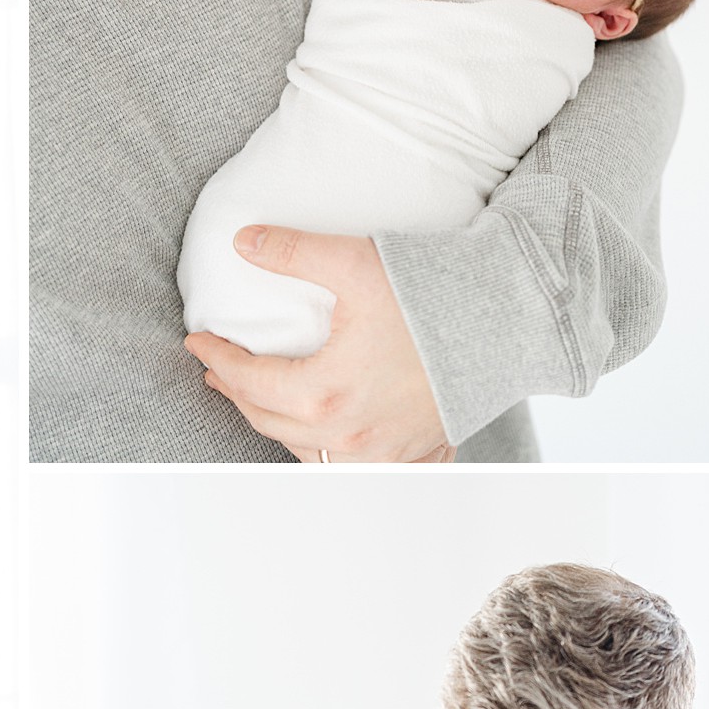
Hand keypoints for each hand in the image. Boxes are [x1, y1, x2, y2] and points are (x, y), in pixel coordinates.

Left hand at [185, 230, 453, 462]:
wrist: (510, 322)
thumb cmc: (435, 294)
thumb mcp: (356, 263)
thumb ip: (292, 252)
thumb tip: (242, 240)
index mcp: (324, 393)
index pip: (248, 380)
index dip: (217, 359)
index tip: (198, 343)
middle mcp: (348, 435)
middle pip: (268, 420)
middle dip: (236, 394)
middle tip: (217, 372)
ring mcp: (382, 453)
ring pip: (306, 450)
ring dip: (275, 426)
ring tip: (259, 400)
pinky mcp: (413, 454)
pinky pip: (353, 467)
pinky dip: (326, 452)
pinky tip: (320, 437)